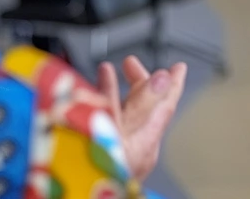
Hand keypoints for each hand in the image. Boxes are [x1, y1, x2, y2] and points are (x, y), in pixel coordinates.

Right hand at [98, 56, 187, 180]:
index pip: (165, 105)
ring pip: (121, 115)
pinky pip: (106, 125)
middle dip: (138, 82)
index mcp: (145, 141)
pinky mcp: (101, 155)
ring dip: (116, 91)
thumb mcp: (120, 131)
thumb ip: (142, 104)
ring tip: (108, 71)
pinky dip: (100, 107)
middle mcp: (134, 149)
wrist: (70, 194)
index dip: (172, 83)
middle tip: (132, 64)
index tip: (179, 68)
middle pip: (143, 108)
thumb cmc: (96, 171)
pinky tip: (91, 95)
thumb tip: (163, 80)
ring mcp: (117, 153)